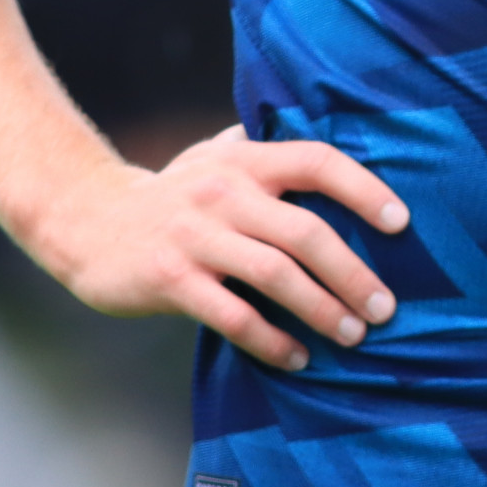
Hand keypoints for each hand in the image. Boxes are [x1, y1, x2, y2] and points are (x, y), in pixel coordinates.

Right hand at [32, 127, 407, 373]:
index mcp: (244, 162)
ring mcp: (196, 238)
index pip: (316, 161)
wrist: (85, 221)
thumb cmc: (166, 196)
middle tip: (385, 308)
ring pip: (275, 275)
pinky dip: (271, 340)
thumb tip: (305, 129)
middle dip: (353, 273)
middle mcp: (224, 194)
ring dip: (321, 309)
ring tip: (352, 336)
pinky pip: (233, 315)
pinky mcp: (171, 279)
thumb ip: (255, 148)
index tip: (401, 223)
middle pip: (305, 231)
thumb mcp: (208, 158)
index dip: (363, 188)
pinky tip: (296, 357)